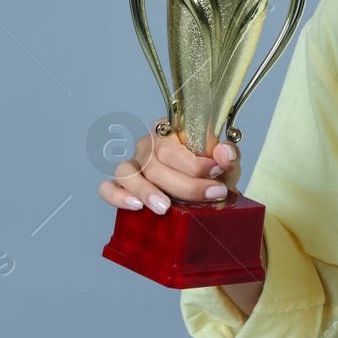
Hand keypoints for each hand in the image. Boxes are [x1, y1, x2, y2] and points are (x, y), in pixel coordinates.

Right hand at [97, 117, 241, 214]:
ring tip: (165, 208)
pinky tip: (135, 207)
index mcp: (169, 130)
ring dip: (146, 191)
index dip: (194, 162)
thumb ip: (229, 155)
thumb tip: (223, 153)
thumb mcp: (226, 164)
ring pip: (127, 173)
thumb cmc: (213, 174)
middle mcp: (147, 144)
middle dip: (184, 184)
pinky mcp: (122, 186)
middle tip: (211, 195)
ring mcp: (133, 165)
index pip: (173, 145)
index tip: (217, 172)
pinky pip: (108, 188)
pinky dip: (117, 196)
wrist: (207, 195)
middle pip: (154, 162)